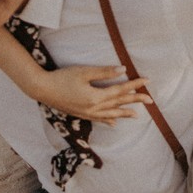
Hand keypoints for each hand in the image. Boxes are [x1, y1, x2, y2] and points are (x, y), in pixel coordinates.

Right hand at [27, 64, 152, 122]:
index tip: (148, 81)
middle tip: (150, 100)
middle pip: (118, 103)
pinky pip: (98, 119)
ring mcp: (87, 113)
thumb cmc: (62, 77)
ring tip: (136, 115)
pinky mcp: (81, 114)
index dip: (135, 85)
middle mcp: (94, 108)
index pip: (121, 90)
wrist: (42, 89)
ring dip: (124, 113)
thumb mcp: (84, 72)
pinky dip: (108, 120)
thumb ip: (104, 72)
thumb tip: (123, 69)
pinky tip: (113, 122)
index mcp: (96, 97)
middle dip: (135, 101)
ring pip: (110, 114)